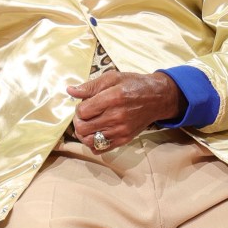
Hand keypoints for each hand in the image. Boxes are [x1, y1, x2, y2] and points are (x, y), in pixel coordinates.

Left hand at [68, 71, 185, 152]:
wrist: (157, 98)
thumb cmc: (133, 85)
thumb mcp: (112, 78)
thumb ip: (90, 86)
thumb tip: (70, 91)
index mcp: (112, 98)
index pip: (82, 111)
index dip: (78, 108)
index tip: (84, 104)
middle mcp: (116, 117)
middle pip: (83, 128)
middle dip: (78, 121)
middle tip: (84, 115)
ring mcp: (121, 130)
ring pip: (89, 140)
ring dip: (83, 133)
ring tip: (88, 124)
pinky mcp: (125, 139)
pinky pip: (100, 149)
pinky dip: (93, 143)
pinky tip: (96, 133)